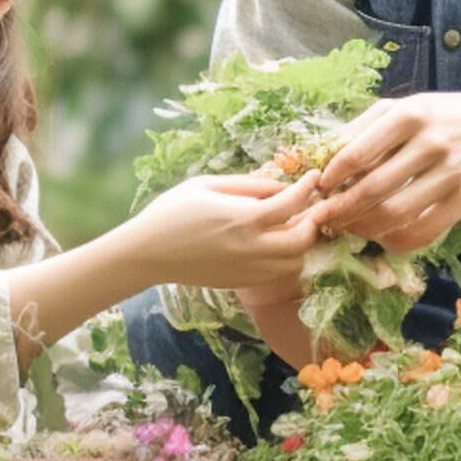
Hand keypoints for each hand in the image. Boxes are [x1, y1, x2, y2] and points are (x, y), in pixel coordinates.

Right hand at [126, 172, 323, 291]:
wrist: (146, 253)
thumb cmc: (172, 211)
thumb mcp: (207, 185)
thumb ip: (248, 184)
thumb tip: (280, 183)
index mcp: (243, 219)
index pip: (292, 203)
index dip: (308, 187)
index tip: (315, 177)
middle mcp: (250, 248)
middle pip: (303, 240)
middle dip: (312, 222)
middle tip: (308, 207)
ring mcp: (247, 270)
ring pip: (294, 262)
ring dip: (299, 243)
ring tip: (290, 225)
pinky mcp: (241, 282)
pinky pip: (275, 272)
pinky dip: (283, 258)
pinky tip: (271, 242)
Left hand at [311, 91, 460, 252]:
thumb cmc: (435, 116)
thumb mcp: (399, 108)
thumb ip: (360, 128)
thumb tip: (320, 155)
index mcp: (408, 115)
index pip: (358, 153)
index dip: (331, 177)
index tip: (319, 189)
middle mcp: (431, 143)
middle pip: (374, 189)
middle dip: (340, 210)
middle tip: (322, 219)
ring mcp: (452, 172)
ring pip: (396, 214)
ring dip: (363, 228)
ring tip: (348, 228)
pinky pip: (424, 232)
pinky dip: (396, 241)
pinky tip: (381, 236)